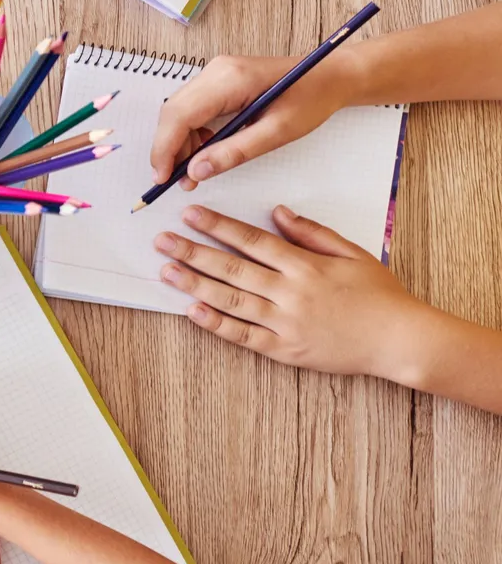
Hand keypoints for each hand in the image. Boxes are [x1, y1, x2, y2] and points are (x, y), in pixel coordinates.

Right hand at [149, 53, 357, 187]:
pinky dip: (191, 133)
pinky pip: (191, 108)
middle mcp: (215, 70)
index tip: (162, 178)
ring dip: (180, 143)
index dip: (164, 149)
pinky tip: (205, 151)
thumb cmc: (312, 98)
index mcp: (229, 79)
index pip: (179, 115)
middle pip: (172, 112)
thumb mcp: (277, 132)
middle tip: (177, 181)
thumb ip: (234, 152)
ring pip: (179, 111)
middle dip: (169, 149)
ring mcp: (215, 72)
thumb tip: (196, 171)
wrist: (331, 74)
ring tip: (194, 171)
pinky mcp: (218, 80)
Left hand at [156, 203, 435, 377]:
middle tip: (162, 240)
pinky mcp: (284, 350)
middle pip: (232, 269)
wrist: (400, 340)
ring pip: (231, 300)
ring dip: (195, 285)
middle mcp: (291, 293)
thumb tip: (278, 212)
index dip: (218, 227)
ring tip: (166, 271)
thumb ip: (312, 233)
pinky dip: (216, 324)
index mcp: (305, 266)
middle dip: (193, 252)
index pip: (252, 241)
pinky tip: (191, 311)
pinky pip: (243, 336)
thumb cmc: (379, 294)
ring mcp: (285, 323)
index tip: (190, 214)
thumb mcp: (352, 253)